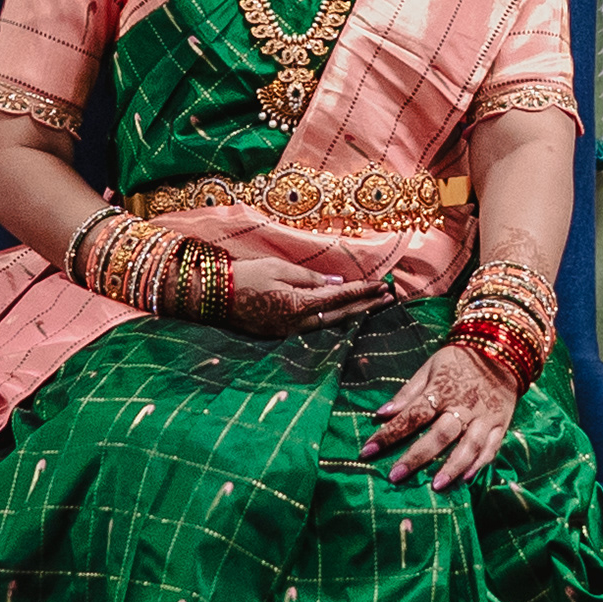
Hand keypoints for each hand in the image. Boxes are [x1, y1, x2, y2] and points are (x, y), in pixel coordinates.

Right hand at [226, 254, 389, 336]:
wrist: (212, 296)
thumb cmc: (244, 275)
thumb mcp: (278, 267)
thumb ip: (309, 278)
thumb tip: (336, 282)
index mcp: (298, 304)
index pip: (339, 296)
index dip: (363, 290)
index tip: (382, 285)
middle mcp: (298, 323)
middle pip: (341, 315)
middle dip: (367, 306)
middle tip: (390, 297)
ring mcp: (289, 331)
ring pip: (330, 324)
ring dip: (354, 314)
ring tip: (375, 306)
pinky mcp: (281, 334)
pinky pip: (315, 327)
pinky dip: (334, 320)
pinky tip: (346, 314)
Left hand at [360, 346, 518, 489]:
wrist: (500, 351)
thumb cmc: (458, 360)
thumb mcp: (430, 368)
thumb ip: (408, 392)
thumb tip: (381, 412)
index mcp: (441, 390)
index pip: (412, 415)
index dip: (389, 434)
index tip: (368, 450)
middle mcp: (463, 406)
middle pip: (439, 434)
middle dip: (417, 456)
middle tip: (395, 476)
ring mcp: (484, 417)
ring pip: (469, 445)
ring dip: (452, 466)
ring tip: (436, 486)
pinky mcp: (500, 424)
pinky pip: (491, 447)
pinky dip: (480, 463)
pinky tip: (466, 478)